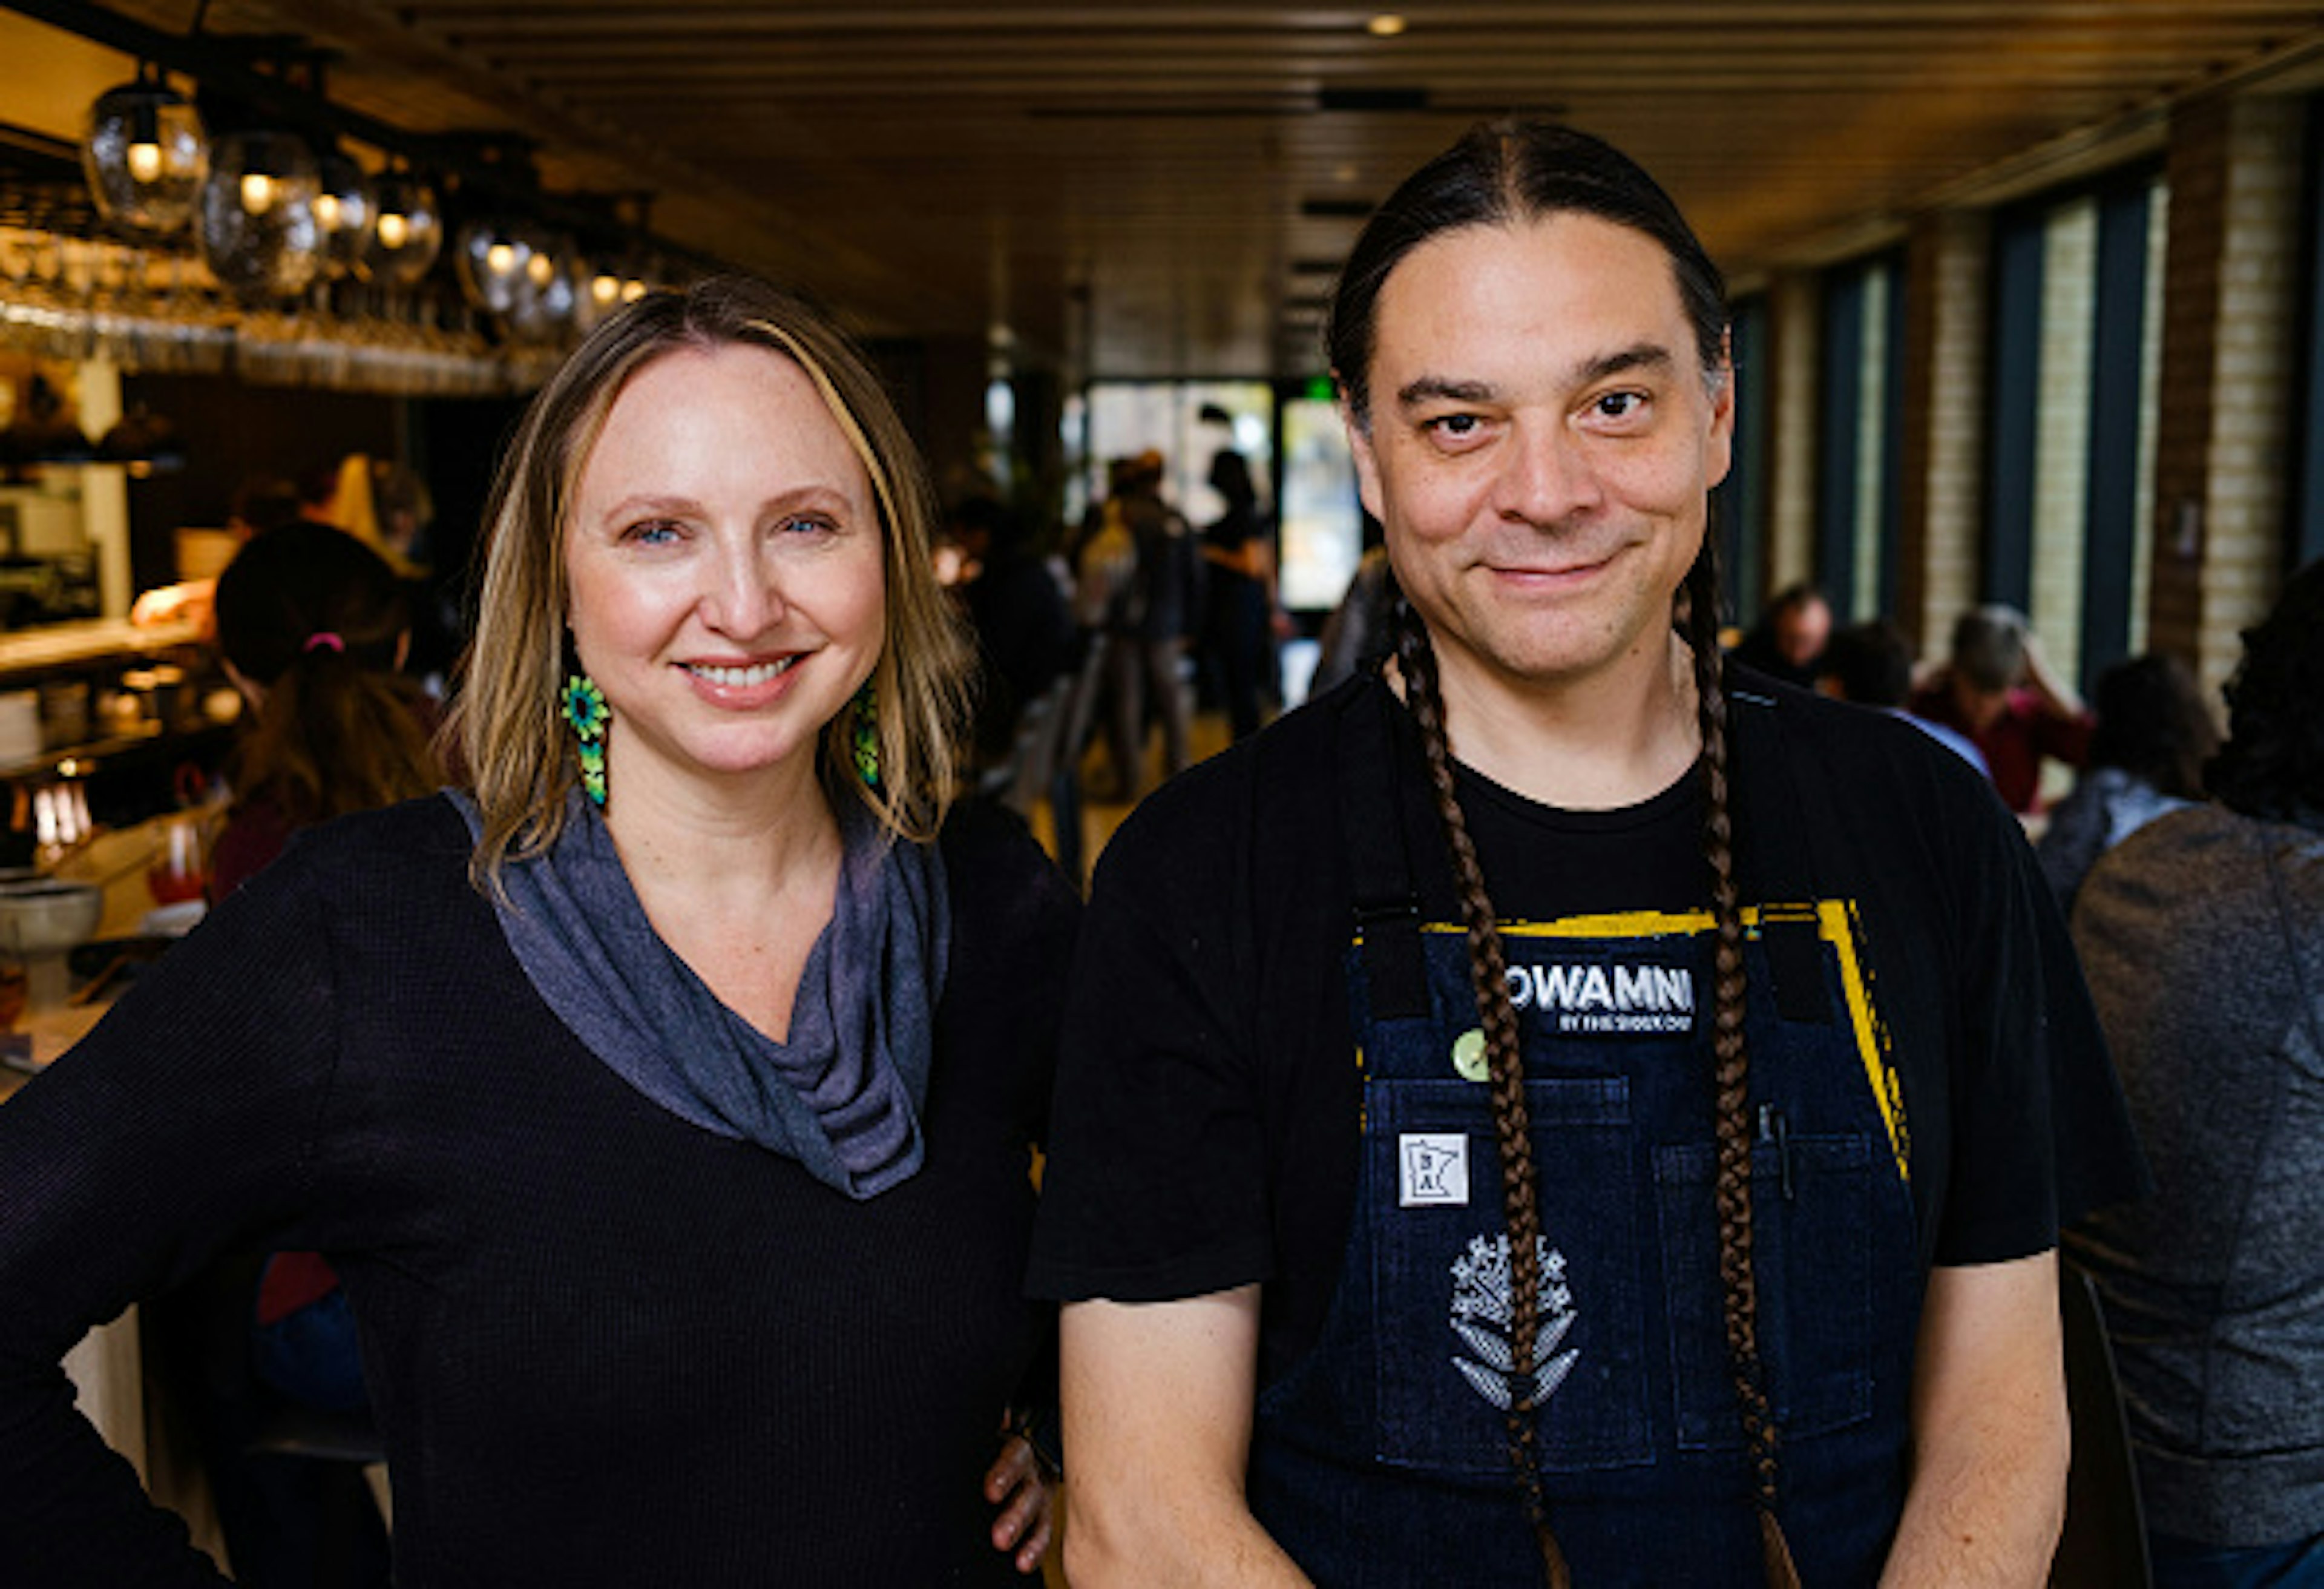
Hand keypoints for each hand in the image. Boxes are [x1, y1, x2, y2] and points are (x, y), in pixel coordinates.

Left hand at [984, 1431, 1055, 1574]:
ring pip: (1037, 1516)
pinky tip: (1024, 1564)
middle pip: (1027, 1493)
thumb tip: (984, 1420)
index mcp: (1018, 1448)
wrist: (1028, 1437)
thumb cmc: (999, 1439)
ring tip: (1019, 1559)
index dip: (1003, 1475)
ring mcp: (1041, 1493)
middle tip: (999, 1538)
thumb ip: (988, 1428)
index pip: (1013, 1459)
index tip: (991, 1493)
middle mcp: (1034, 1471)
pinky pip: (1043, 1533)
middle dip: (1015, 1517)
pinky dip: (1035, 1549)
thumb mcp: (994, 1432)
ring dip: (1027, 1538)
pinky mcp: (1043, 1512)